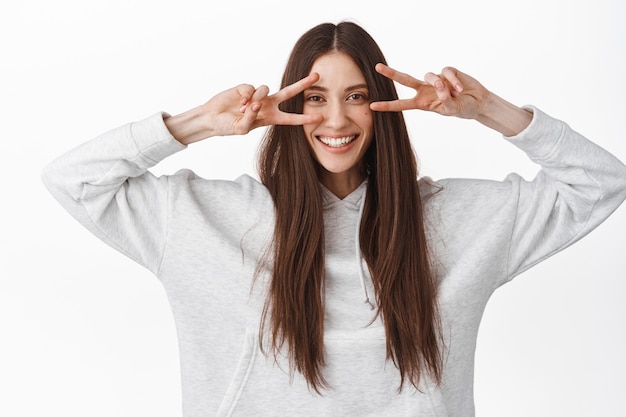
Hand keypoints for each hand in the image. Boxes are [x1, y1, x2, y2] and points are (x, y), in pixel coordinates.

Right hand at [166, 73, 322, 144]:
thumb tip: (256, 104)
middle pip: (289, 93)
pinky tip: (239, 102)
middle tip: (317, 76)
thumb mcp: (240, 129)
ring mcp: (257, 95)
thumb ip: (250, 119)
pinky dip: (245, 95)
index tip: (321, 117)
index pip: (291, 119)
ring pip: (265, 90)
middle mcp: (267, 105)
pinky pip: (251, 88)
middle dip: (303, 84)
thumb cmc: (227, 127)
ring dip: (255, 99)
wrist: (212, 118)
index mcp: (270, 118)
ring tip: (244, 108)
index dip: (306, 118)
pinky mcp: (246, 88)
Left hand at [369, 64, 489, 119]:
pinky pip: (446, 72)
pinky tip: (460, 89)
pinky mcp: (447, 72)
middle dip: (391, 74)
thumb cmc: (462, 108)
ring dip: (442, 86)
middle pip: (405, 80)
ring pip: (430, 76)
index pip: (402, 105)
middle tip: (377, 67)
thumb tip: (438, 84)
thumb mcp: (452, 110)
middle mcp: (425, 90)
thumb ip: (444, 100)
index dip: (388, 106)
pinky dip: (453, 81)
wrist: (478, 102)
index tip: (373, 106)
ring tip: (455, 94)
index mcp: (422, 103)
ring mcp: (436, 80)